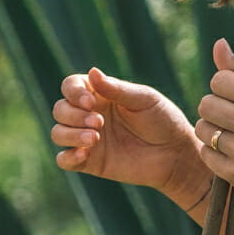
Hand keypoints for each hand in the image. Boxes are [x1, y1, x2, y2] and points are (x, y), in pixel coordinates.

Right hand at [52, 66, 201, 201]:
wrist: (175, 153)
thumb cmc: (163, 120)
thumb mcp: (144, 99)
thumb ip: (117, 89)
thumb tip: (91, 72)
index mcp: (100, 95)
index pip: (71, 86)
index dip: (73, 92)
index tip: (90, 102)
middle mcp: (89, 115)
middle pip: (60, 109)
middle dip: (74, 115)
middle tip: (99, 122)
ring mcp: (87, 139)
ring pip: (58, 133)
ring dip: (70, 134)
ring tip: (95, 139)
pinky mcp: (90, 162)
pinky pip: (64, 160)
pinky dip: (67, 156)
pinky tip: (84, 154)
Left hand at [195, 38, 233, 217]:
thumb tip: (217, 44)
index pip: (220, 81)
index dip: (224, 84)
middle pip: (206, 104)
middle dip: (215, 105)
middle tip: (230, 113)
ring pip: (202, 128)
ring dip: (212, 128)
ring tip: (231, 132)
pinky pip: (205, 153)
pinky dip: (213, 150)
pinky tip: (232, 150)